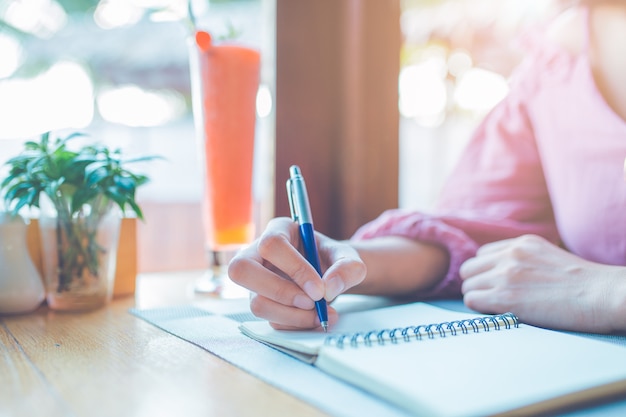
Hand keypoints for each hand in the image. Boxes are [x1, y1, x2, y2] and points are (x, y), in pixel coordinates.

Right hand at [228, 217, 366, 329]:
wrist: (330, 278)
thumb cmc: (333, 261)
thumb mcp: (348, 258)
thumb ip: (347, 268)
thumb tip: (329, 288)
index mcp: (279, 230)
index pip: (271, 244)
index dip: (294, 268)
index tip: (319, 289)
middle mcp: (257, 253)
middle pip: (241, 270)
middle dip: (280, 292)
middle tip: (312, 302)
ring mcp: (255, 281)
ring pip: (255, 303)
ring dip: (291, 315)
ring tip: (321, 313)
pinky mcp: (261, 302)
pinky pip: (270, 320)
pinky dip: (295, 325)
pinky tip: (315, 318)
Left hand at [460, 234, 625, 332]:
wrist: (603, 295)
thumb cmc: (583, 284)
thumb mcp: (549, 256)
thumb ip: (525, 259)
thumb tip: (506, 272)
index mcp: (521, 243)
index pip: (482, 254)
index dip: (485, 271)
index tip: (494, 284)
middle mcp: (510, 255)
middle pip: (469, 269)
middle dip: (476, 283)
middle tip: (490, 298)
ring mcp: (505, 275)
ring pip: (468, 285)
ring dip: (478, 297)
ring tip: (496, 308)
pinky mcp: (505, 297)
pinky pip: (471, 300)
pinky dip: (478, 308)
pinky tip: (496, 313)